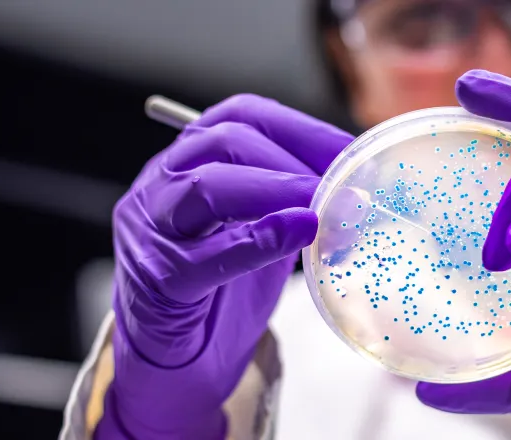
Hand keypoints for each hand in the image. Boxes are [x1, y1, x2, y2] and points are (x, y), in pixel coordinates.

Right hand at [96, 95, 352, 439]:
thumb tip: (358, 188)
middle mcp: (161, 186)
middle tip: (343, 184)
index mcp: (187, 163)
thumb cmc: (217, 295)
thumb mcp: (259, 233)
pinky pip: (205, 255)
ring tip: (321, 205)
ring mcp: (152, 231)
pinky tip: (297, 233)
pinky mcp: (158, 281)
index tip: (351, 151)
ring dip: (275, 190)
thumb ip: (292, 205)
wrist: (172, 363)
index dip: (300, 128)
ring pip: (205, 187)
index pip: (241, 116)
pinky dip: (257, 240)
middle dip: (291, 158)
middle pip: (223, 142)